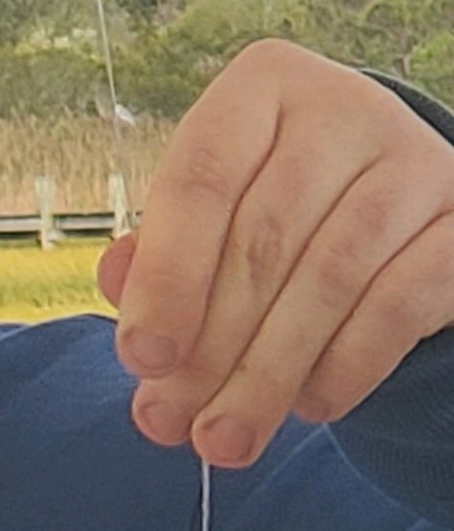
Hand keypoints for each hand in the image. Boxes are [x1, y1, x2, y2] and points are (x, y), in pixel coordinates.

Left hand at [98, 38, 453, 468]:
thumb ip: (157, 258)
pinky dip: (344, 367)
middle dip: (209, 351)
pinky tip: (309, 407)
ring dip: (266, 376)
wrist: (388, 220)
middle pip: (262, 241)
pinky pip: (396, 305)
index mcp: (263, 89)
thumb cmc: (269, 220)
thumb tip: (117, 282)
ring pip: (328, 279)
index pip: (201, 178)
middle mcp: (344, 107)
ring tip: (225, 440)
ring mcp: (413, 160)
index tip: (142, 360)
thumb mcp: (206, 225)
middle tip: (172, 427)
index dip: (167, 278)